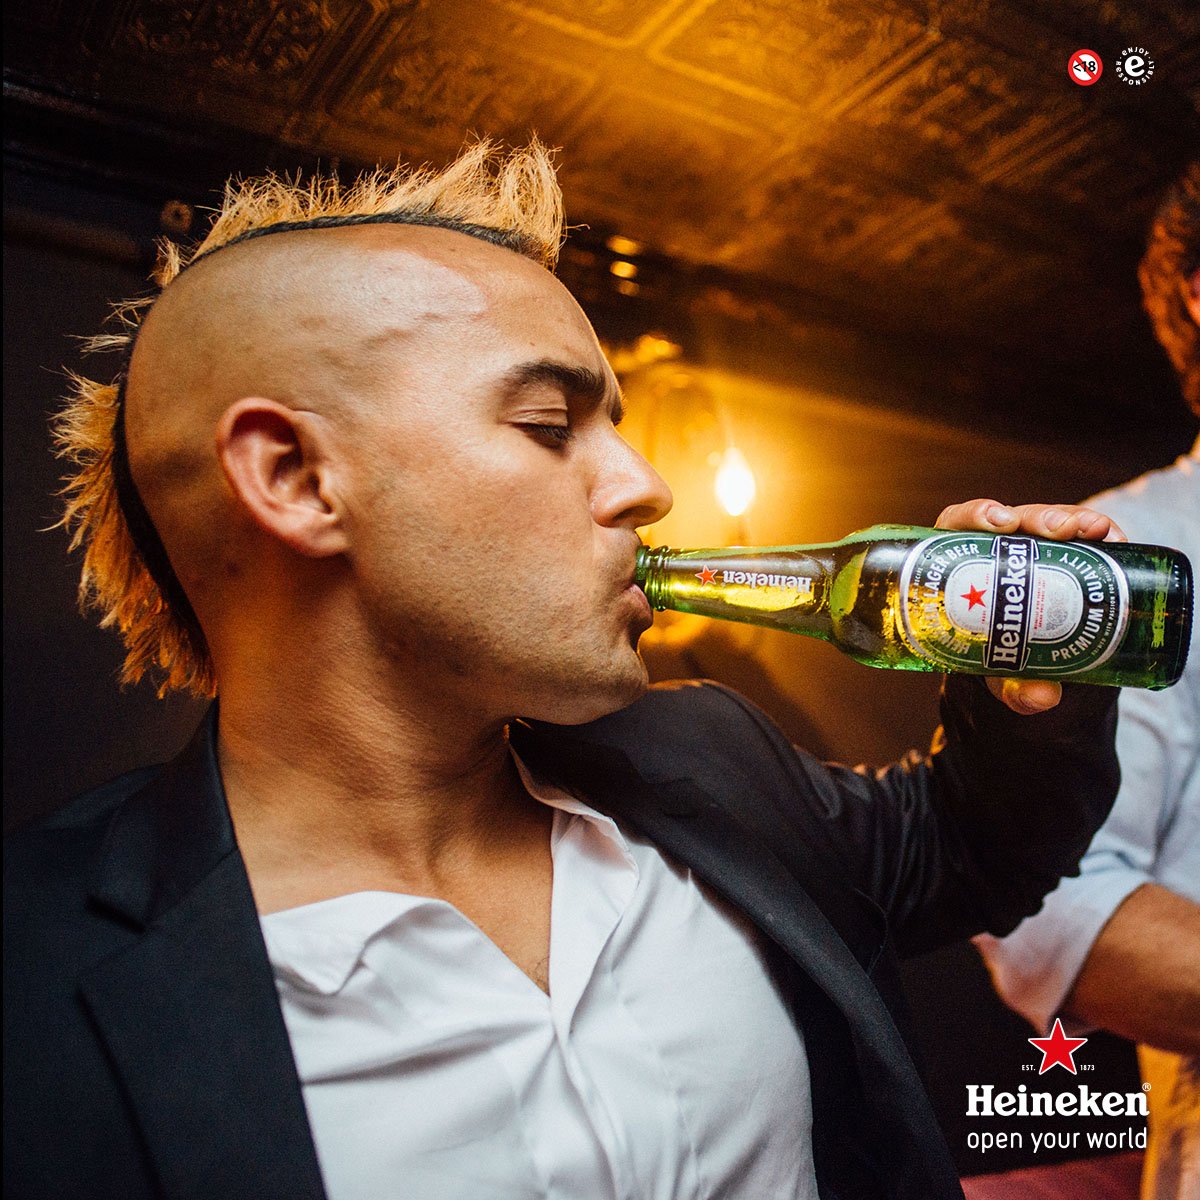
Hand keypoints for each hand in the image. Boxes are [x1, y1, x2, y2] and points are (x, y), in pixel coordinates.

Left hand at [935, 499, 1127, 714]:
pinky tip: (1113, 538)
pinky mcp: (1067, 554)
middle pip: (1010, 520)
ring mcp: (1032, 549)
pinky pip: (1082, 535)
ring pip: (1048, 522)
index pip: (959, 526)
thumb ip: (1012, 687)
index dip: (974, 516)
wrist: (1026, 664)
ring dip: (1072, 519)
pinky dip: (1099, 533)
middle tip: (1056, 530)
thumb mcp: (1000, 675)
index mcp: (961, 565)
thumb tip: (1039, 697)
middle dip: (1035, 518)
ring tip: (1095, 530)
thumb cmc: (996, 659)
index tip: (996, 522)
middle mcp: (995, 550)